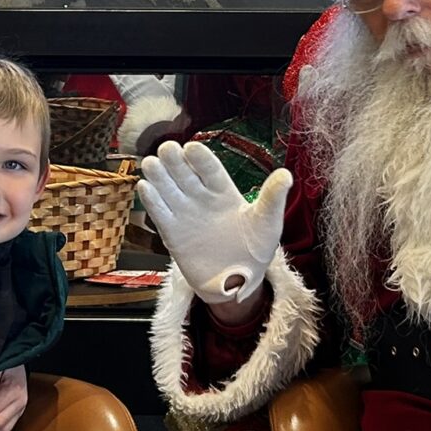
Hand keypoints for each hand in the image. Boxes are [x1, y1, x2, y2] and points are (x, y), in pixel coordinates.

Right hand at [137, 141, 290, 304]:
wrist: (238, 282)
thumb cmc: (256, 249)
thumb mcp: (268, 223)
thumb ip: (272, 199)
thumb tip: (286, 175)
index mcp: (224, 191)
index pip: (210, 169)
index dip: (201, 159)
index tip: (192, 148)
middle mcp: (201, 197)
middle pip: (184, 174)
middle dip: (174, 161)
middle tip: (166, 149)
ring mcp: (185, 214)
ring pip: (168, 190)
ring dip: (159, 176)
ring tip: (150, 164)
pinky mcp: (172, 233)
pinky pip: (160, 214)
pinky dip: (152, 202)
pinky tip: (144, 187)